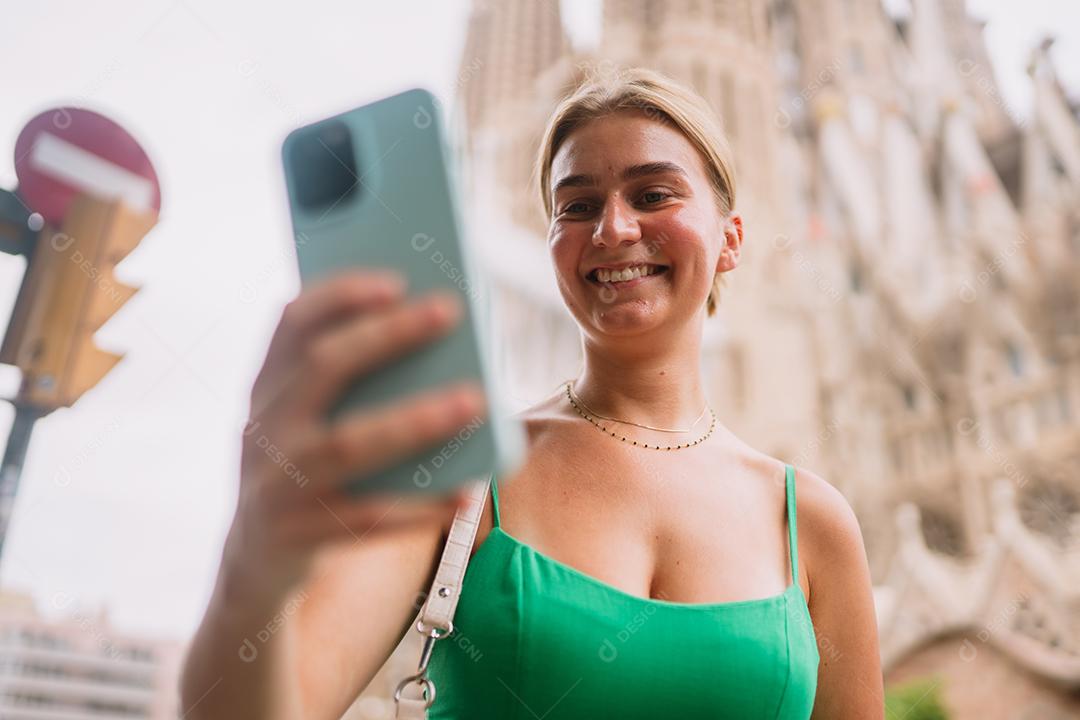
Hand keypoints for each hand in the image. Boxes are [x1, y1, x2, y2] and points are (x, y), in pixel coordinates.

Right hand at [225, 269, 485, 601]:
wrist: (254, 562)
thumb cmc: (307, 470)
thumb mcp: (306, 422)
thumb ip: (350, 386)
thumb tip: (444, 351)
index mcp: (267, 388)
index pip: (292, 324)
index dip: (339, 294)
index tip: (394, 278)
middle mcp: (264, 428)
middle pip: (323, 368)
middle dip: (386, 335)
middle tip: (448, 309)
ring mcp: (277, 483)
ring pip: (348, 444)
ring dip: (415, 419)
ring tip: (476, 400)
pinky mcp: (298, 536)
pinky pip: (367, 518)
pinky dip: (419, 506)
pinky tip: (464, 493)